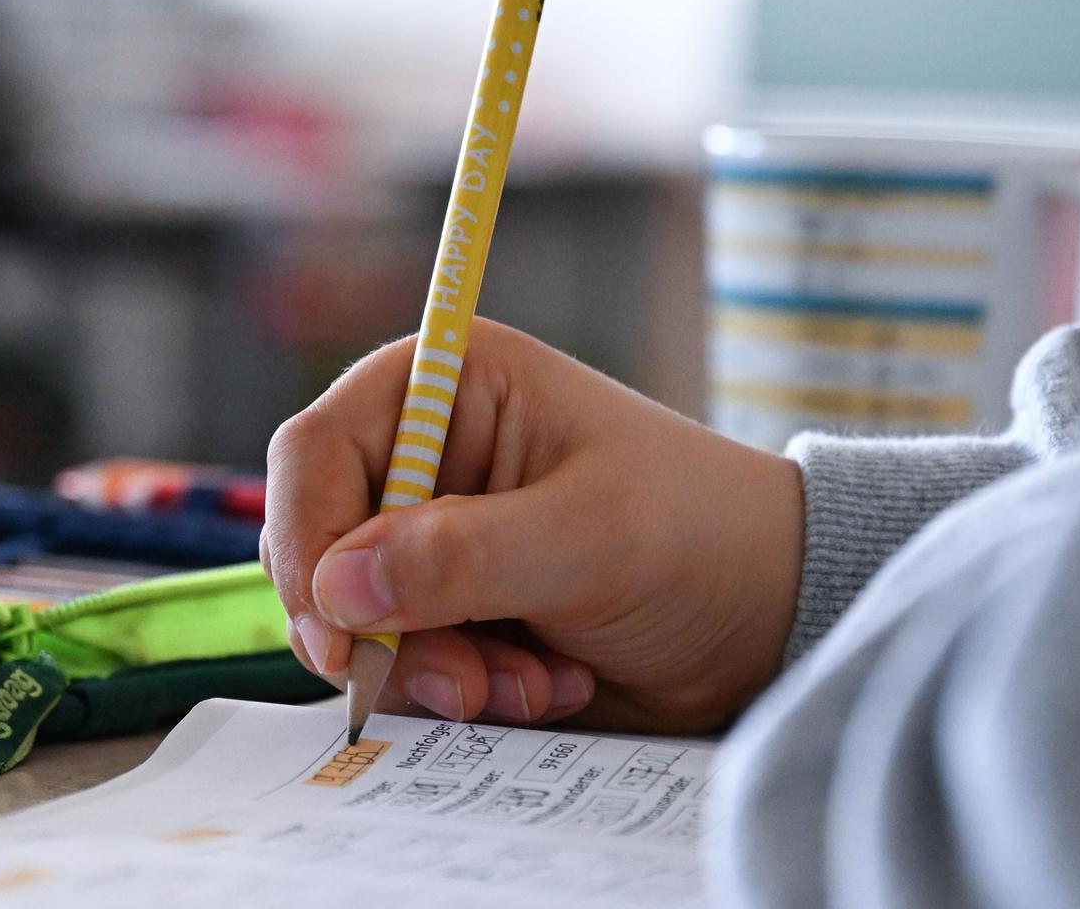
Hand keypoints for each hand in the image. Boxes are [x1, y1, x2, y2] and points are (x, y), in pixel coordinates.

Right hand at [262, 318, 803, 732]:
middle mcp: (421, 455)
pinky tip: (543, 687)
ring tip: (531, 685)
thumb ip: (461, 557)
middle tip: (463, 685)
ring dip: (432, 672)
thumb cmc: (700, 536)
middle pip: (318, 546)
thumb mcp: (589, 538)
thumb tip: (339, 588)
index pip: (315, 453)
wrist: (770, 621)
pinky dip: (458, 693)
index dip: (309, 541)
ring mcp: (428, 539)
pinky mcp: (444, 610)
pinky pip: (396, 664)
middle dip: (382, 631)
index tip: (337, 633)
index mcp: (444, 387)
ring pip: (351, 621)